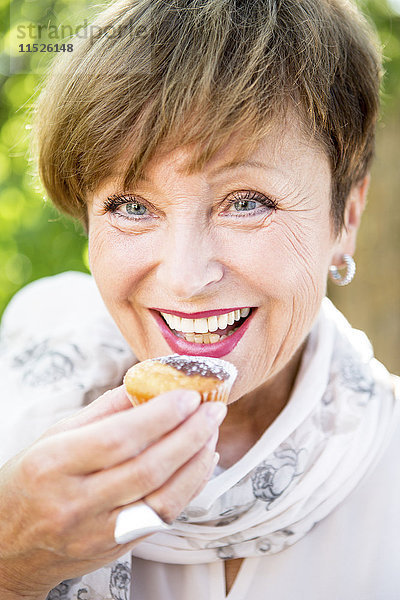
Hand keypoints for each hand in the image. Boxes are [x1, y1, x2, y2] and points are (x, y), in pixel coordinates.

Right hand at [0, 386, 225, 597]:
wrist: (10, 547)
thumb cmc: (30, 482)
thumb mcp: (54, 436)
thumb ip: (102, 412)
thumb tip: (147, 385)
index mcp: (54, 465)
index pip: (118, 439)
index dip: (160, 416)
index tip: (187, 395)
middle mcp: (75, 503)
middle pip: (147, 468)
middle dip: (189, 434)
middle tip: (212, 408)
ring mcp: (97, 533)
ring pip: (163, 499)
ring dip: (196, 462)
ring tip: (211, 432)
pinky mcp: (117, 549)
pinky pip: (163, 517)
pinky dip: (190, 487)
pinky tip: (201, 461)